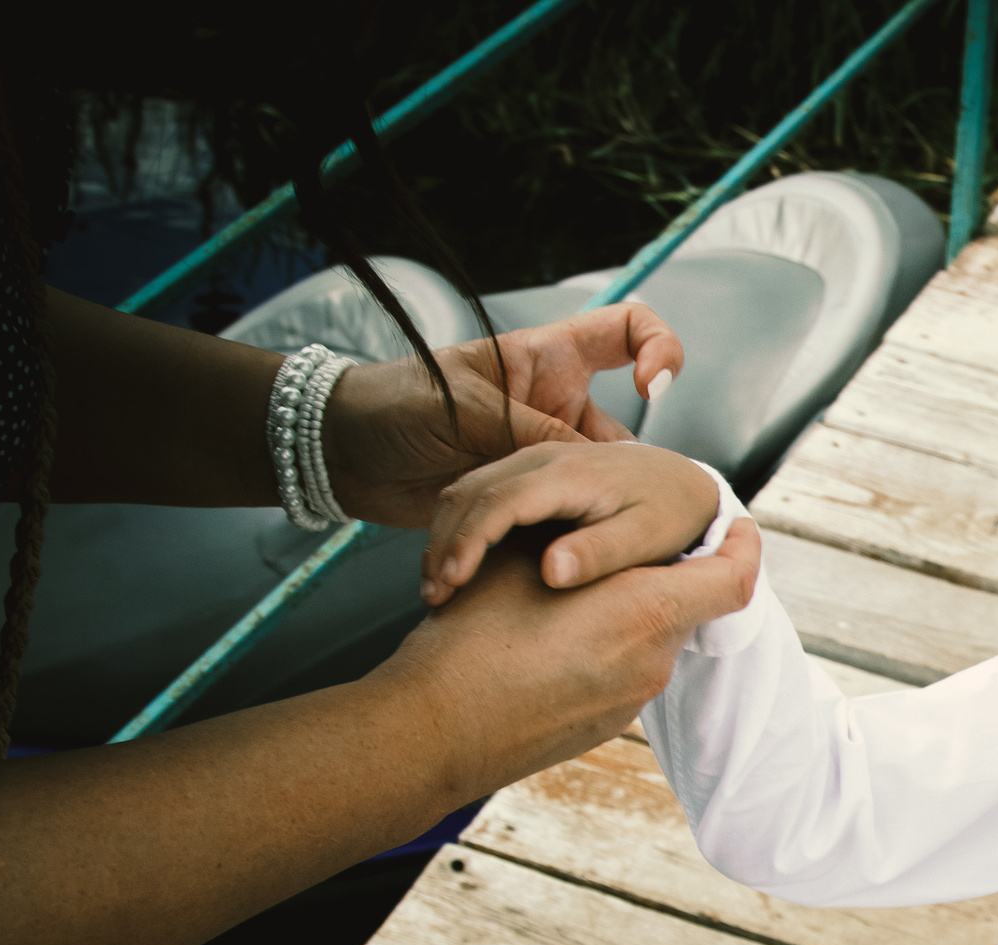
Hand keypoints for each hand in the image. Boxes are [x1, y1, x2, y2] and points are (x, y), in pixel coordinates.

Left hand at [324, 303, 685, 527]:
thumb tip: (590, 463)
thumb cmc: (390, 405)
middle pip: (622, 434)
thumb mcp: (463, 408)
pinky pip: (560, 521)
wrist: (339, 456)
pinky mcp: (524, 501)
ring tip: (569, 546)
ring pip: (595, 489)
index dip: (657, 347)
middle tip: (611, 510)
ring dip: (588, 521)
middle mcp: (554, 407)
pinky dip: (558, 543)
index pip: (627, 330)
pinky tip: (543, 562)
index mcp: (546, 359)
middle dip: (624, 475)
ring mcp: (541, 456)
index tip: (650, 388)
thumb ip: (526, 432)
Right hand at [379, 516, 759, 799]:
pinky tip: (543, 642)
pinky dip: (596, 649)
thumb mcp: (520, 561)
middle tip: (614, 550)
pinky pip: (616, 674)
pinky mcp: (602, 727)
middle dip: (656, 575)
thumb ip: (578, 546)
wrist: (434, 732)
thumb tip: (591, 535)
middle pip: (682, 605)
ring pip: (645, 640)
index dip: (743, 545)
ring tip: (560, 598)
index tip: (738, 524)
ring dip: (619, 613)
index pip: (732, 577)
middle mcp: (651, 661)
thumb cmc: (472, 638)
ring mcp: (629, 702)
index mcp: (646, 611)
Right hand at [418, 440, 721, 606]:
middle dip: (444, 543)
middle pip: (471, 492)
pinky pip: (477, 493)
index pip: (501, 501)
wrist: (683, 480)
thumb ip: (601, 552)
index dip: (470, 541)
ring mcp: (532, 461)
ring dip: (444, 537)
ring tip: (437, 590)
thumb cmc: (671, 513)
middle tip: (433, 597)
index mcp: (571, 473)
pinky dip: (458, 529)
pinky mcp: (528, 473)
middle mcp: (544, 457)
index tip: (451, 583)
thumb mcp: (646, 537)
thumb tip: (551, 572)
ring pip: (466, 490)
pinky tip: (455, 570)